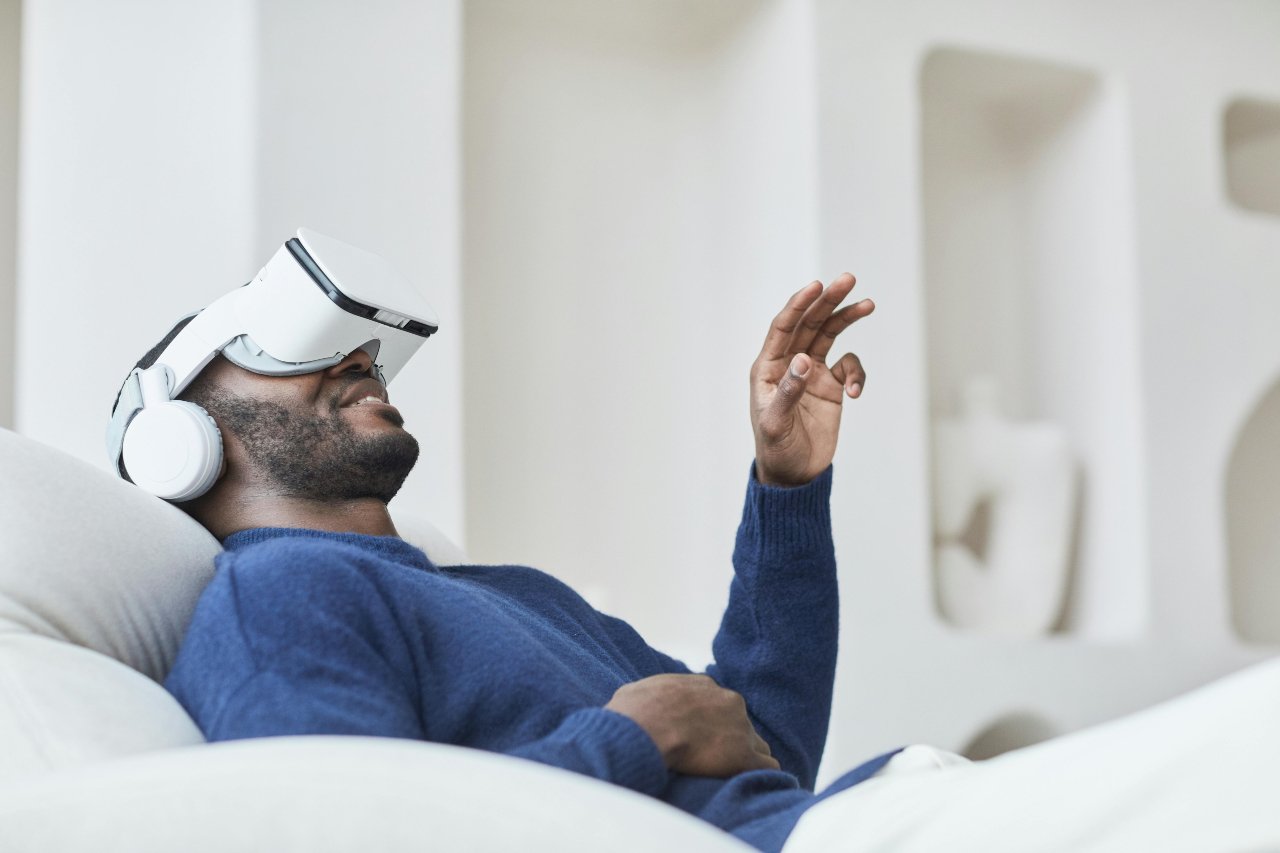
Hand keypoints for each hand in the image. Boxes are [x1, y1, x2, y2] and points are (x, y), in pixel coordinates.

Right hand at [604, 674, 778, 776]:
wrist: (645, 728)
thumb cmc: (635, 711)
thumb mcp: (641, 690)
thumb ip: (654, 694)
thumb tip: (643, 702)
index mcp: (706, 687)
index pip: (719, 705)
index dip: (710, 723)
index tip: (698, 736)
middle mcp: (729, 702)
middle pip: (739, 724)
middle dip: (728, 739)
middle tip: (709, 758)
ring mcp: (740, 728)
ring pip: (755, 744)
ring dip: (745, 757)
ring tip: (727, 774)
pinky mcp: (744, 755)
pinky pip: (767, 765)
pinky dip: (760, 773)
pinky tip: (750, 782)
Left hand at [750, 275, 873, 486]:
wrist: (794, 474)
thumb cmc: (776, 448)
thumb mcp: (776, 423)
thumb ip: (789, 391)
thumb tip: (802, 359)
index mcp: (769, 367)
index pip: (784, 327)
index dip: (799, 304)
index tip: (816, 286)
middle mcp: (790, 363)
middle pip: (810, 323)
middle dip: (829, 301)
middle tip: (848, 279)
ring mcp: (812, 373)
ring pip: (830, 335)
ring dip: (847, 317)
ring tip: (868, 303)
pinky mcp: (831, 387)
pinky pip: (848, 367)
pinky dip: (857, 373)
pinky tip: (856, 392)